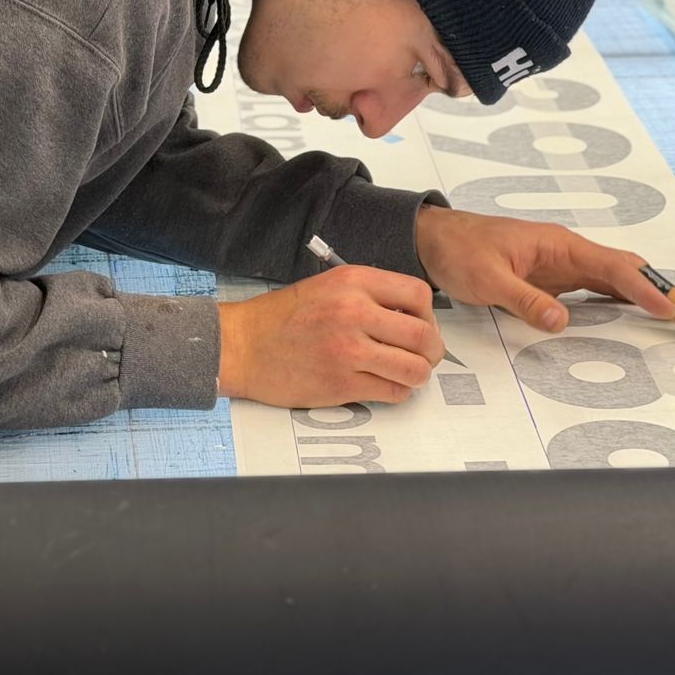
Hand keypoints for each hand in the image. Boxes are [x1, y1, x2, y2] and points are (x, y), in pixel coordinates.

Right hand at [217, 265, 443, 407]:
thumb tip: (411, 318)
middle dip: (432, 351)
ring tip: (404, 373)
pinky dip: (396, 392)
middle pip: (424, 336)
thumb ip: (369, 295)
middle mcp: (353, 312)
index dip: (427, 314)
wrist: (242, 345)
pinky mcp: (341, 383)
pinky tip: (381, 384)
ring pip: (414, 369)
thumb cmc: (281, 318)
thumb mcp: (327, 286)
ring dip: (417, 375)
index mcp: (352, 282)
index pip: (418, 295)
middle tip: (423, 357)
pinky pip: (392, 392)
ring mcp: (348, 350)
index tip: (419, 325)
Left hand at [414, 205, 674, 333]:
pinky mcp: (550, 278)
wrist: (433, 239)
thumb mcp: (488, 280)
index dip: (642, 287)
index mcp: (557, 245)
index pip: (611, 266)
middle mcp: (565, 252)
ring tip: (672, 315)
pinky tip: (630, 315)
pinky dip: (616, 299)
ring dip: (641, 294)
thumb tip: (562, 321)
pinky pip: (592, 288)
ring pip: (611, 279)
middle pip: (622, 269)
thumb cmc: (458, 250)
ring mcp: (560, 265)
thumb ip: (525, 300)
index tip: (667, 307)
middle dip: (655, 287)